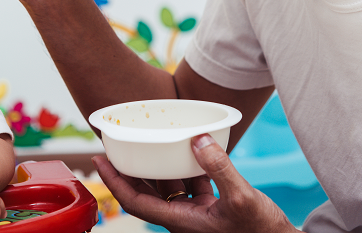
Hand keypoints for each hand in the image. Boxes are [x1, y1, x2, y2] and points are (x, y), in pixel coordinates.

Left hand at [94, 134, 295, 232]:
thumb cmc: (261, 231)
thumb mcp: (241, 197)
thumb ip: (218, 167)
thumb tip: (197, 139)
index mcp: (180, 223)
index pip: (134, 202)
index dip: (114, 181)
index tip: (100, 160)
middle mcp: (182, 220)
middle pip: (145, 193)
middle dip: (129, 170)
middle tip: (117, 145)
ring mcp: (196, 215)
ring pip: (167, 188)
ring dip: (157, 166)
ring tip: (149, 142)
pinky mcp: (210, 210)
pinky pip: (189, 185)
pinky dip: (186, 167)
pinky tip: (191, 149)